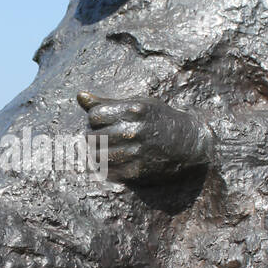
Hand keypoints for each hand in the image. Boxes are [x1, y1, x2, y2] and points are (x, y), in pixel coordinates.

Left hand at [77, 92, 210, 182]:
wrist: (188, 142)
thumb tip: (80, 96)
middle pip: (92, 136)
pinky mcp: (137, 170)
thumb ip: (106, 102)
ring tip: (108, 149)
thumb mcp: (137, 104)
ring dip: (98, 154)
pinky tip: (117, 161)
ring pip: (97, 156)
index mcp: (133, 110)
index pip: (94, 116)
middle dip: (95, 137)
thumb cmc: (159, 119)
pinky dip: (108, 167)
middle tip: (105, 138)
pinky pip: (109, 171)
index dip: (96, 119)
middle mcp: (133, 131)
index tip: (105, 122)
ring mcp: (135, 152)